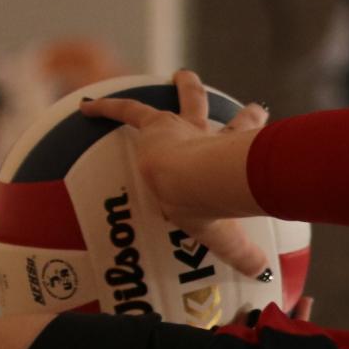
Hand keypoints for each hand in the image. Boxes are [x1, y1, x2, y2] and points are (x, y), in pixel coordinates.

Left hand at [79, 70, 272, 279]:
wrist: (190, 180)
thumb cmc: (209, 205)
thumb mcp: (225, 234)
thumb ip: (239, 252)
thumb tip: (260, 272)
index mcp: (229, 160)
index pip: (246, 144)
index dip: (254, 132)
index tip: (263, 118)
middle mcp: (212, 139)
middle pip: (233, 121)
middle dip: (246, 115)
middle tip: (250, 107)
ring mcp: (184, 128)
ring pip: (189, 100)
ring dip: (188, 86)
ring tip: (185, 76)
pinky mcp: (155, 126)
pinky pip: (127, 111)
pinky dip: (105, 108)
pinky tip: (85, 107)